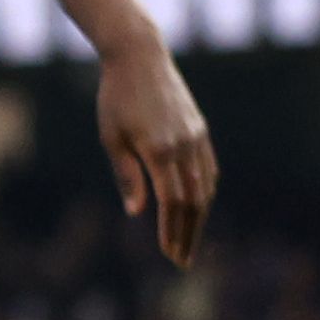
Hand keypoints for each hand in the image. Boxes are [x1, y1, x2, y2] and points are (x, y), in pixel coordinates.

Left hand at [98, 36, 216, 262]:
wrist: (140, 58)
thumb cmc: (115, 98)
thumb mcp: (111, 137)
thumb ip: (127, 175)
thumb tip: (137, 212)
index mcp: (159, 150)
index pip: (172, 202)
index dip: (172, 231)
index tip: (169, 254)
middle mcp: (185, 146)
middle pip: (194, 202)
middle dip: (188, 234)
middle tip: (182, 261)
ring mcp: (197, 138)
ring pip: (205, 187)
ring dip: (199, 218)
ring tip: (188, 241)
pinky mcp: (201, 131)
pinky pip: (209, 169)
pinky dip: (205, 193)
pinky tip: (198, 208)